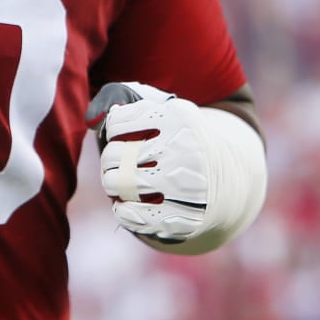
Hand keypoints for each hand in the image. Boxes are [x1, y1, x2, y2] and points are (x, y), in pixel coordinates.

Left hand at [89, 81, 266, 253]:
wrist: (225, 178)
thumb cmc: (181, 139)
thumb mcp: (164, 110)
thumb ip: (125, 101)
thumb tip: (94, 118)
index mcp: (180, 118)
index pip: (117, 124)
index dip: (114, 132)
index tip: (127, 136)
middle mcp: (186, 151)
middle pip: (114, 155)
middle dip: (111, 160)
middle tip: (120, 162)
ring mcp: (185, 187)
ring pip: (118, 185)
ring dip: (113, 184)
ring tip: (123, 181)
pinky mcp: (181, 218)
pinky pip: (129, 214)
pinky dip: (122, 209)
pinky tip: (130, 202)